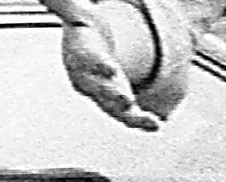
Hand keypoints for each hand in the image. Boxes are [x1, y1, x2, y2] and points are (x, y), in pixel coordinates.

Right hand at [42, 0, 165, 130]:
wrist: (85, 52)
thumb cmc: (84, 32)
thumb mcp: (78, 15)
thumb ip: (69, 6)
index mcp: (79, 57)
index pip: (87, 61)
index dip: (98, 65)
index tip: (111, 69)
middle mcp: (89, 80)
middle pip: (100, 89)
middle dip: (114, 95)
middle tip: (128, 100)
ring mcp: (103, 95)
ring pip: (115, 109)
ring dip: (132, 116)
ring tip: (151, 122)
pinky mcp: (115, 104)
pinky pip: (127, 117)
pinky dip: (141, 123)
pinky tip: (157, 125)